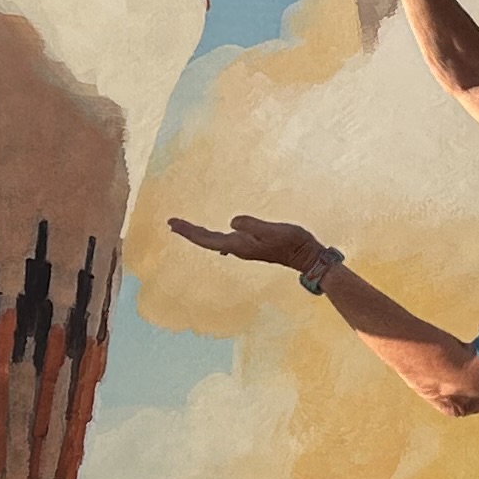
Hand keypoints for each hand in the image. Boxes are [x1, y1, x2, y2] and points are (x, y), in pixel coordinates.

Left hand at [170, 213, 321, 275]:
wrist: (307, 256)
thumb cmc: (292, 242)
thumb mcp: (272, 230)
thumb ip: (251, 226)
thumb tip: (232, 222)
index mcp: (239, 245)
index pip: (207, 239)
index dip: (189, 231)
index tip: (172, 223)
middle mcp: (238, 249)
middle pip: (206, 240)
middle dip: (189, 231)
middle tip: (171, 222)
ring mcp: (245, 248)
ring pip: (215, 241)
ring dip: (199, 234)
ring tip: (186, 227)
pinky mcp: (252, 245)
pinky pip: (226, 241)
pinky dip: (214, 236)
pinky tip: (216, 237)